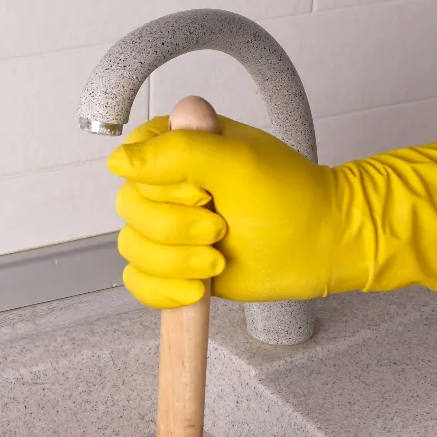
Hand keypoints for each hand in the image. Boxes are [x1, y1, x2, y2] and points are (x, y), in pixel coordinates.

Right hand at [107, 115, 436, 309]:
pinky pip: (139, 282)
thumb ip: (175, 152)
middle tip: (220, 227)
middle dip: (175, 229)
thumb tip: (116, 161)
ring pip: (133, 248)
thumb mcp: (235, 162)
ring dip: (176, 262)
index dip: (164, 187)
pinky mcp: (174, 266)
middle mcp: (166, 185)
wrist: (321, 245)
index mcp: (176, 146)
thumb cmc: (289, 197)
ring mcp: (168, 228)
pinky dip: (163, 291)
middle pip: (129, 210)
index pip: (132, 165)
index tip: (204, 191)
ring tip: (218, 260)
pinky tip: (196, 290)